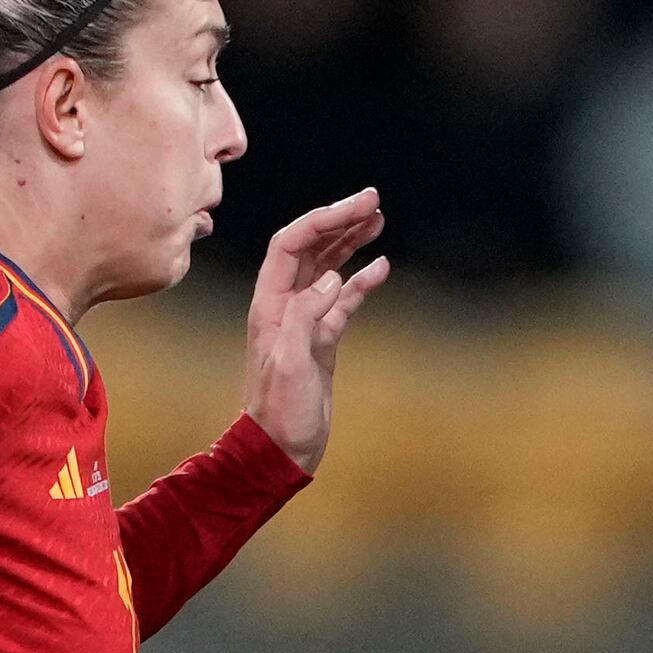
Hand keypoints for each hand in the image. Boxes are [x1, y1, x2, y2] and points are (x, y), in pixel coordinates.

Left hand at [240, 190, 391, 471]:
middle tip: (373, 200)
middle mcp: (284, 305)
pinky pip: (343, 300)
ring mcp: (304, 322)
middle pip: (310, 248)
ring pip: (328, 268)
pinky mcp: (322, 340)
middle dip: (339, 220)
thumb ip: (307, 316)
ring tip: (378, 220)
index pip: (292, 244)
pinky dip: (362, 281)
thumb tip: (334, 277)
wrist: (280, 452)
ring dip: (350, 242)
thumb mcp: (290, 363)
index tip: (357, 205)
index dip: (323, 219)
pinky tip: (383, 266)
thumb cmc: (280, 413)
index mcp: (270, 304)